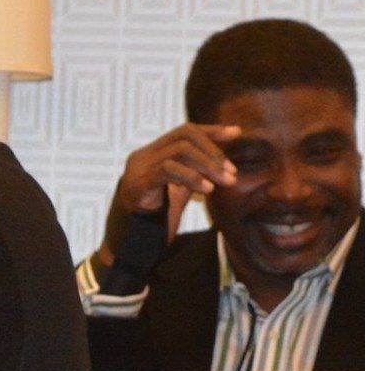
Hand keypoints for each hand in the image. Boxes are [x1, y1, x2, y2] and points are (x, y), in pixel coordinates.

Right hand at [98, 123, 241, 266]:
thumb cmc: (159, 214)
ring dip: (208, 165)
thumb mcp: (181, 188)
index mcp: (152, 153)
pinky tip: (207, 190)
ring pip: (180, 150)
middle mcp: (144, 155)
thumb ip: (196, 172)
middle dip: (213, 151)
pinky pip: (169, 170)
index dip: (211, 130)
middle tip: (232, 171)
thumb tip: (225, 164)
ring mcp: (139, 167)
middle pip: (184, 135)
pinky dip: (193, 177)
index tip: (236, 133)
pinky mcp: (138, 183)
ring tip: (225, 181)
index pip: (184, 131)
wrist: (134, 240)